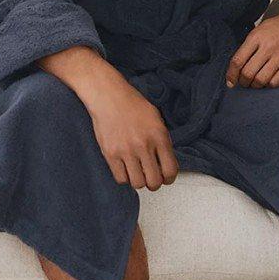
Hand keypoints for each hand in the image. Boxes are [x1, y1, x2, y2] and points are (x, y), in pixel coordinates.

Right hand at [85, 69, 178, 190]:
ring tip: (136, 170)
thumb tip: (165, 162)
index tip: (165, 177)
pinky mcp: (110, 153)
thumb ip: (162, 140)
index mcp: (159, 136)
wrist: (108, 95)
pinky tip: (124, 167)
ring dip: (138, 180)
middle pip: (154, 182)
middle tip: (150, 176)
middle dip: (154, 182)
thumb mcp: (156, 118)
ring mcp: (126, 150)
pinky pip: (121, 178)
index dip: (169, 178)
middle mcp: (144, 145)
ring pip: (137, 183)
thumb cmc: (131, 104)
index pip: (170, 170)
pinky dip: (124, 176)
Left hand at [225, 3, 278, 88]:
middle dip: (242, 82)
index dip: (231, 74)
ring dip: (254, 85)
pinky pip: (275, 82)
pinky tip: (267, 81)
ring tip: (254, 83)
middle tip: (243, 82)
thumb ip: (250, 43)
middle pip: (247, 73)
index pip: (237, 60)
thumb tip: (239, 63)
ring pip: (260, 80)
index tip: (229, 81)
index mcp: (256, 37)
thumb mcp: (262, 28)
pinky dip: (268, 85)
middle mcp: (267, 47)